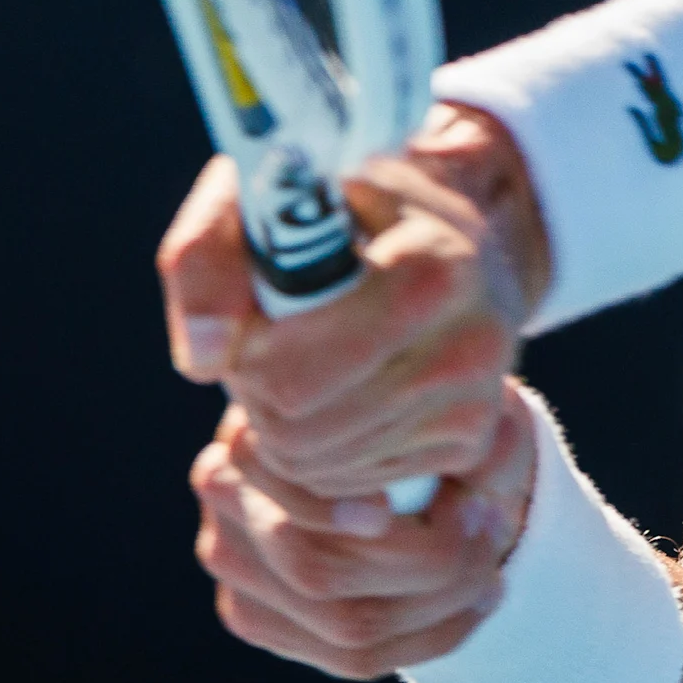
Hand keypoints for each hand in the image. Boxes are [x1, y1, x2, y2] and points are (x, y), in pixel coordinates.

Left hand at [157, 102, 548, 501]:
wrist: (444, 227)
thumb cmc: (337, 210)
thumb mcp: (265, 197)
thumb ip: (205, 260)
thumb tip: (207, 361)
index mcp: (432, 263)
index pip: (296, 374)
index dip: (250, 356)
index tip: (255, 319)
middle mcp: (473, 337)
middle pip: (299, 429)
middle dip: (258, 397)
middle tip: (265, 353)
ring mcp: (478, 395)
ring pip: (320, 467)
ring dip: (283, 429)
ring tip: (301, 368)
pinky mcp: (473, 437)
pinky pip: (354, 484)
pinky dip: (323, 453)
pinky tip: (337, 398)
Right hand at [191, 385, 539, 677]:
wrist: (413, 456)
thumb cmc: (429, 415)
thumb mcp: (457, 401)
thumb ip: (462, 422)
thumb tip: (484, 456)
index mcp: (258, 420)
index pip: (295, 482)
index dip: (362, 506)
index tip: (459, 500)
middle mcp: (222, 489)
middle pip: (317, 569)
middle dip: (430, 561)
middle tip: (493, 525)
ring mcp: (229, 561)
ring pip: (345, 625)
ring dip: (442, 605)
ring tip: (497, 568)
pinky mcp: (253, 615)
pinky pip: (353, 658)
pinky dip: (432, 636)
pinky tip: (479, 601)